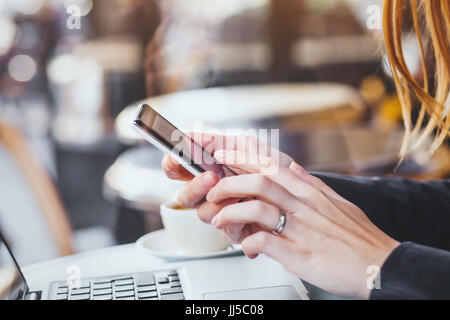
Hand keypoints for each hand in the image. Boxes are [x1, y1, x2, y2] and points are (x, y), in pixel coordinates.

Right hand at [162, 134, 292, 236]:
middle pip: (184, 197)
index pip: (177, 170)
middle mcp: (210, 193)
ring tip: (241, 193)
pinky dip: (237, 218)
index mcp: (208, 170)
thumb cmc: (272, 166)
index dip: (171, 165)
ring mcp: (221, 211)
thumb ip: (217, 142)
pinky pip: (225, 228)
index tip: (175, 159)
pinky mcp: (234, 228)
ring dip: (219, 203)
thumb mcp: (245, 146)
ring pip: (202, 213)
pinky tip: (249, 209)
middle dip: (195, 187)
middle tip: (211, 177)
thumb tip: (189, 135)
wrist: (297, 189)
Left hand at [204, 149, 399, 298]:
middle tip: (213, 191)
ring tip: (219, 220)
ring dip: (231, 213)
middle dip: (229, 184)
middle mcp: (303, 206)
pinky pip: (265, 243)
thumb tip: (295, 168)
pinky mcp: (299, 254)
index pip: (270, 166)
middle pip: (259, 182)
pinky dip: (248, 243)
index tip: (222, 155)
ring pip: (257, 209)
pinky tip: (244, 246)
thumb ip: (313, 184)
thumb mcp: (338, 202)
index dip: (242, 158)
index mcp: (310, 192)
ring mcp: (300, 229)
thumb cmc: (358, 237)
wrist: (380, 266)